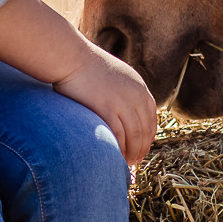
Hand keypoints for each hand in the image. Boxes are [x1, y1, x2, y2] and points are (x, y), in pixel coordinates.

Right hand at [52, 46, 157, 164]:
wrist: (71, 57)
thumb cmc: (86, 67)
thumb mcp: (116, 75)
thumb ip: (125, 92)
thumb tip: (124, 111)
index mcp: (139, 87)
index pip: (151, 118)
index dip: (149, 136)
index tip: (144, 147)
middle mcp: (135, 95)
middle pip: (144, 130)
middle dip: (141, 149)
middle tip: (136, 162)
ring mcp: (122, 102)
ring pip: (133, 136)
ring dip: (132, 153)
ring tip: (126, 164)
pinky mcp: (106, 109)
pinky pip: (117, 136)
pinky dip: (118, 149)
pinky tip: (115, 157)